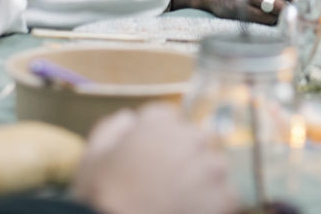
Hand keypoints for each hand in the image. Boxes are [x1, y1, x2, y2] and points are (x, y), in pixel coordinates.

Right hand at [71, 104, 238, 213]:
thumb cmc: (101, 197)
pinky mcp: (224, 197)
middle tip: (165, 183)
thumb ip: (112, 129)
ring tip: (179, 201)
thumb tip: (129, 118)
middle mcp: (190, 138)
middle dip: (183, 156)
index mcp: (159, 123)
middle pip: (195, 139)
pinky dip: (215, 204)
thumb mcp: (92, 158)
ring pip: (213, 166)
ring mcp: (210, 168)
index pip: (167, 116)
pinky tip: (192, 212)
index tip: (150, 156)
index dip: (157, 137)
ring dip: (202, 180)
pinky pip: (228, 195)